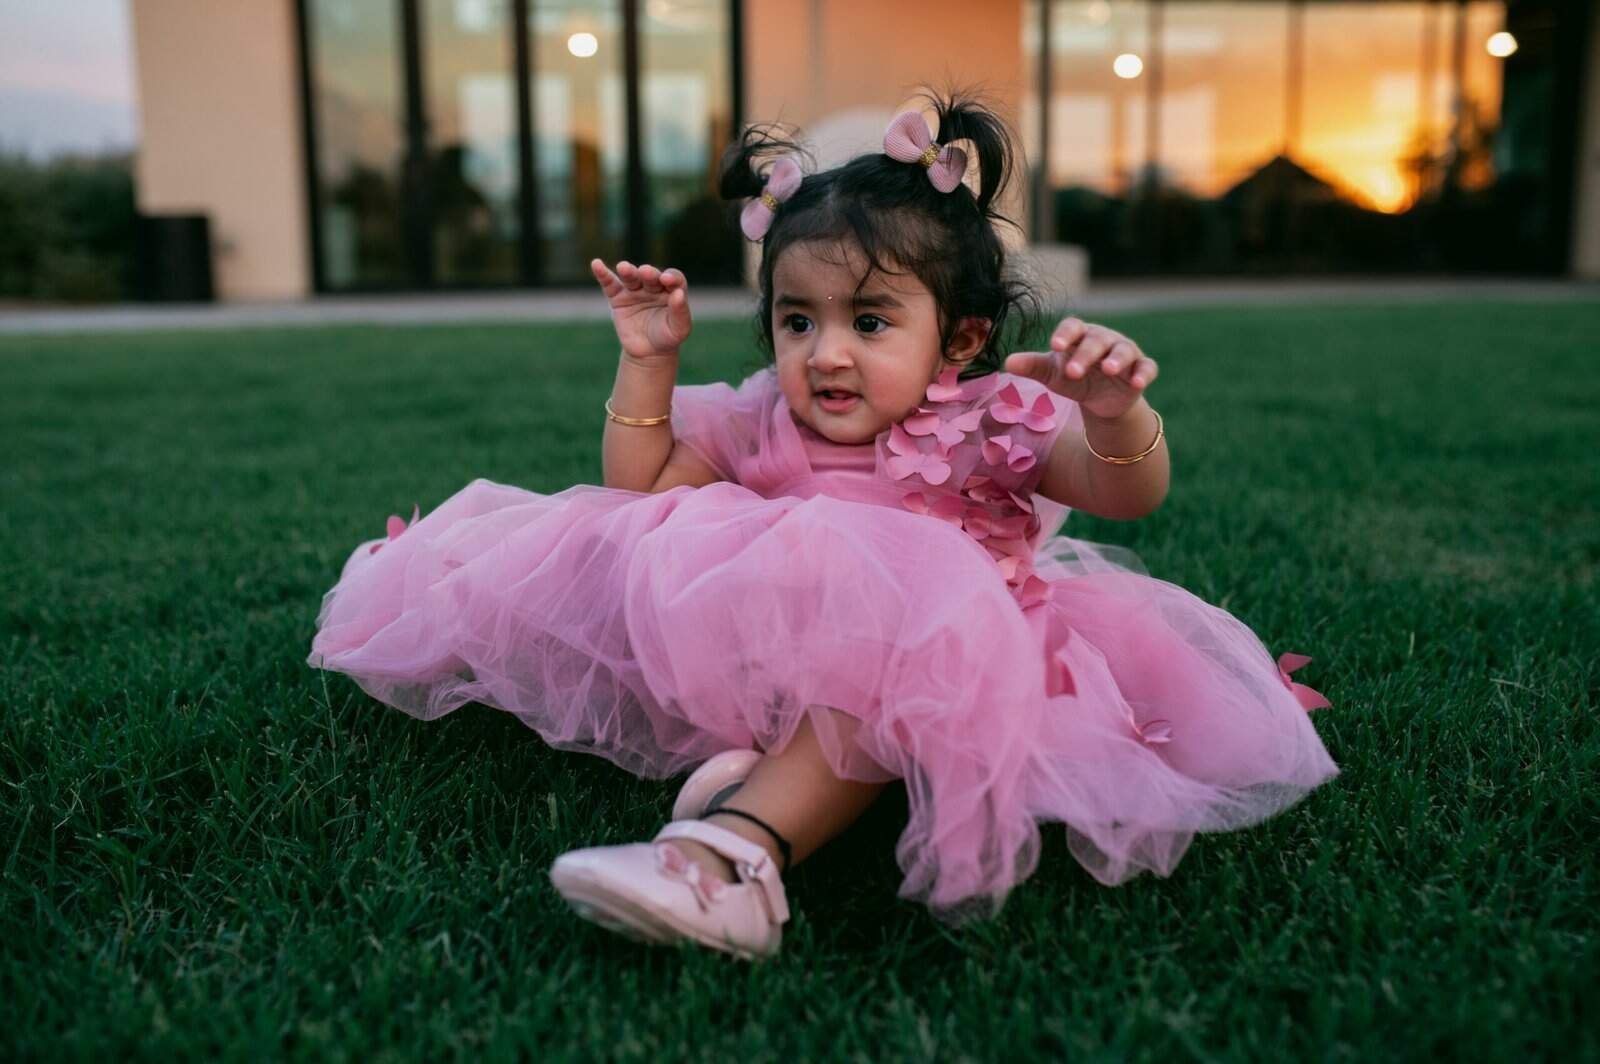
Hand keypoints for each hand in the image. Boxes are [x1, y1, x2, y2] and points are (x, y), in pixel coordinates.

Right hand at [591, 258, 691, 361]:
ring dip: (628, 271)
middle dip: (648, 273)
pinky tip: (596, 264)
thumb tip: (679, 293)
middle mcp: (654, 286)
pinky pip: (610, 284)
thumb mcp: (679, 329)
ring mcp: (635, 290)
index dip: (671, 277)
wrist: (649, 352)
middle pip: (651, 275)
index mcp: (672, 290)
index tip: (666, 280)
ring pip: (631, 277)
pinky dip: (602, 274)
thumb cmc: (668, 337)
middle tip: (645, 272)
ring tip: (623, 268)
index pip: (674, 278)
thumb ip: (681, 311)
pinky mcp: (618, 297)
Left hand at [1004, 317, 1158, 420]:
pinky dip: (1143, 373)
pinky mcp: (1141, 369)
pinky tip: (1137, 383)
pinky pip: (1146, 367)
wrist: (1100, 400)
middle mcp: (1104, 339)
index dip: (1065, 333)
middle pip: (1096, 340)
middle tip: (1073, 371)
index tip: (1054, 345)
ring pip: (1123, 350)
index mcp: (1080, 335)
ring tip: (1107, 370)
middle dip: (1085, 354)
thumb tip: (1006, 362)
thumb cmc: (1073, 378)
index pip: (1073, 326)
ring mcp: (1125, 352)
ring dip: (1116, 359)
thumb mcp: (1052, 375)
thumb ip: (1033, 367)